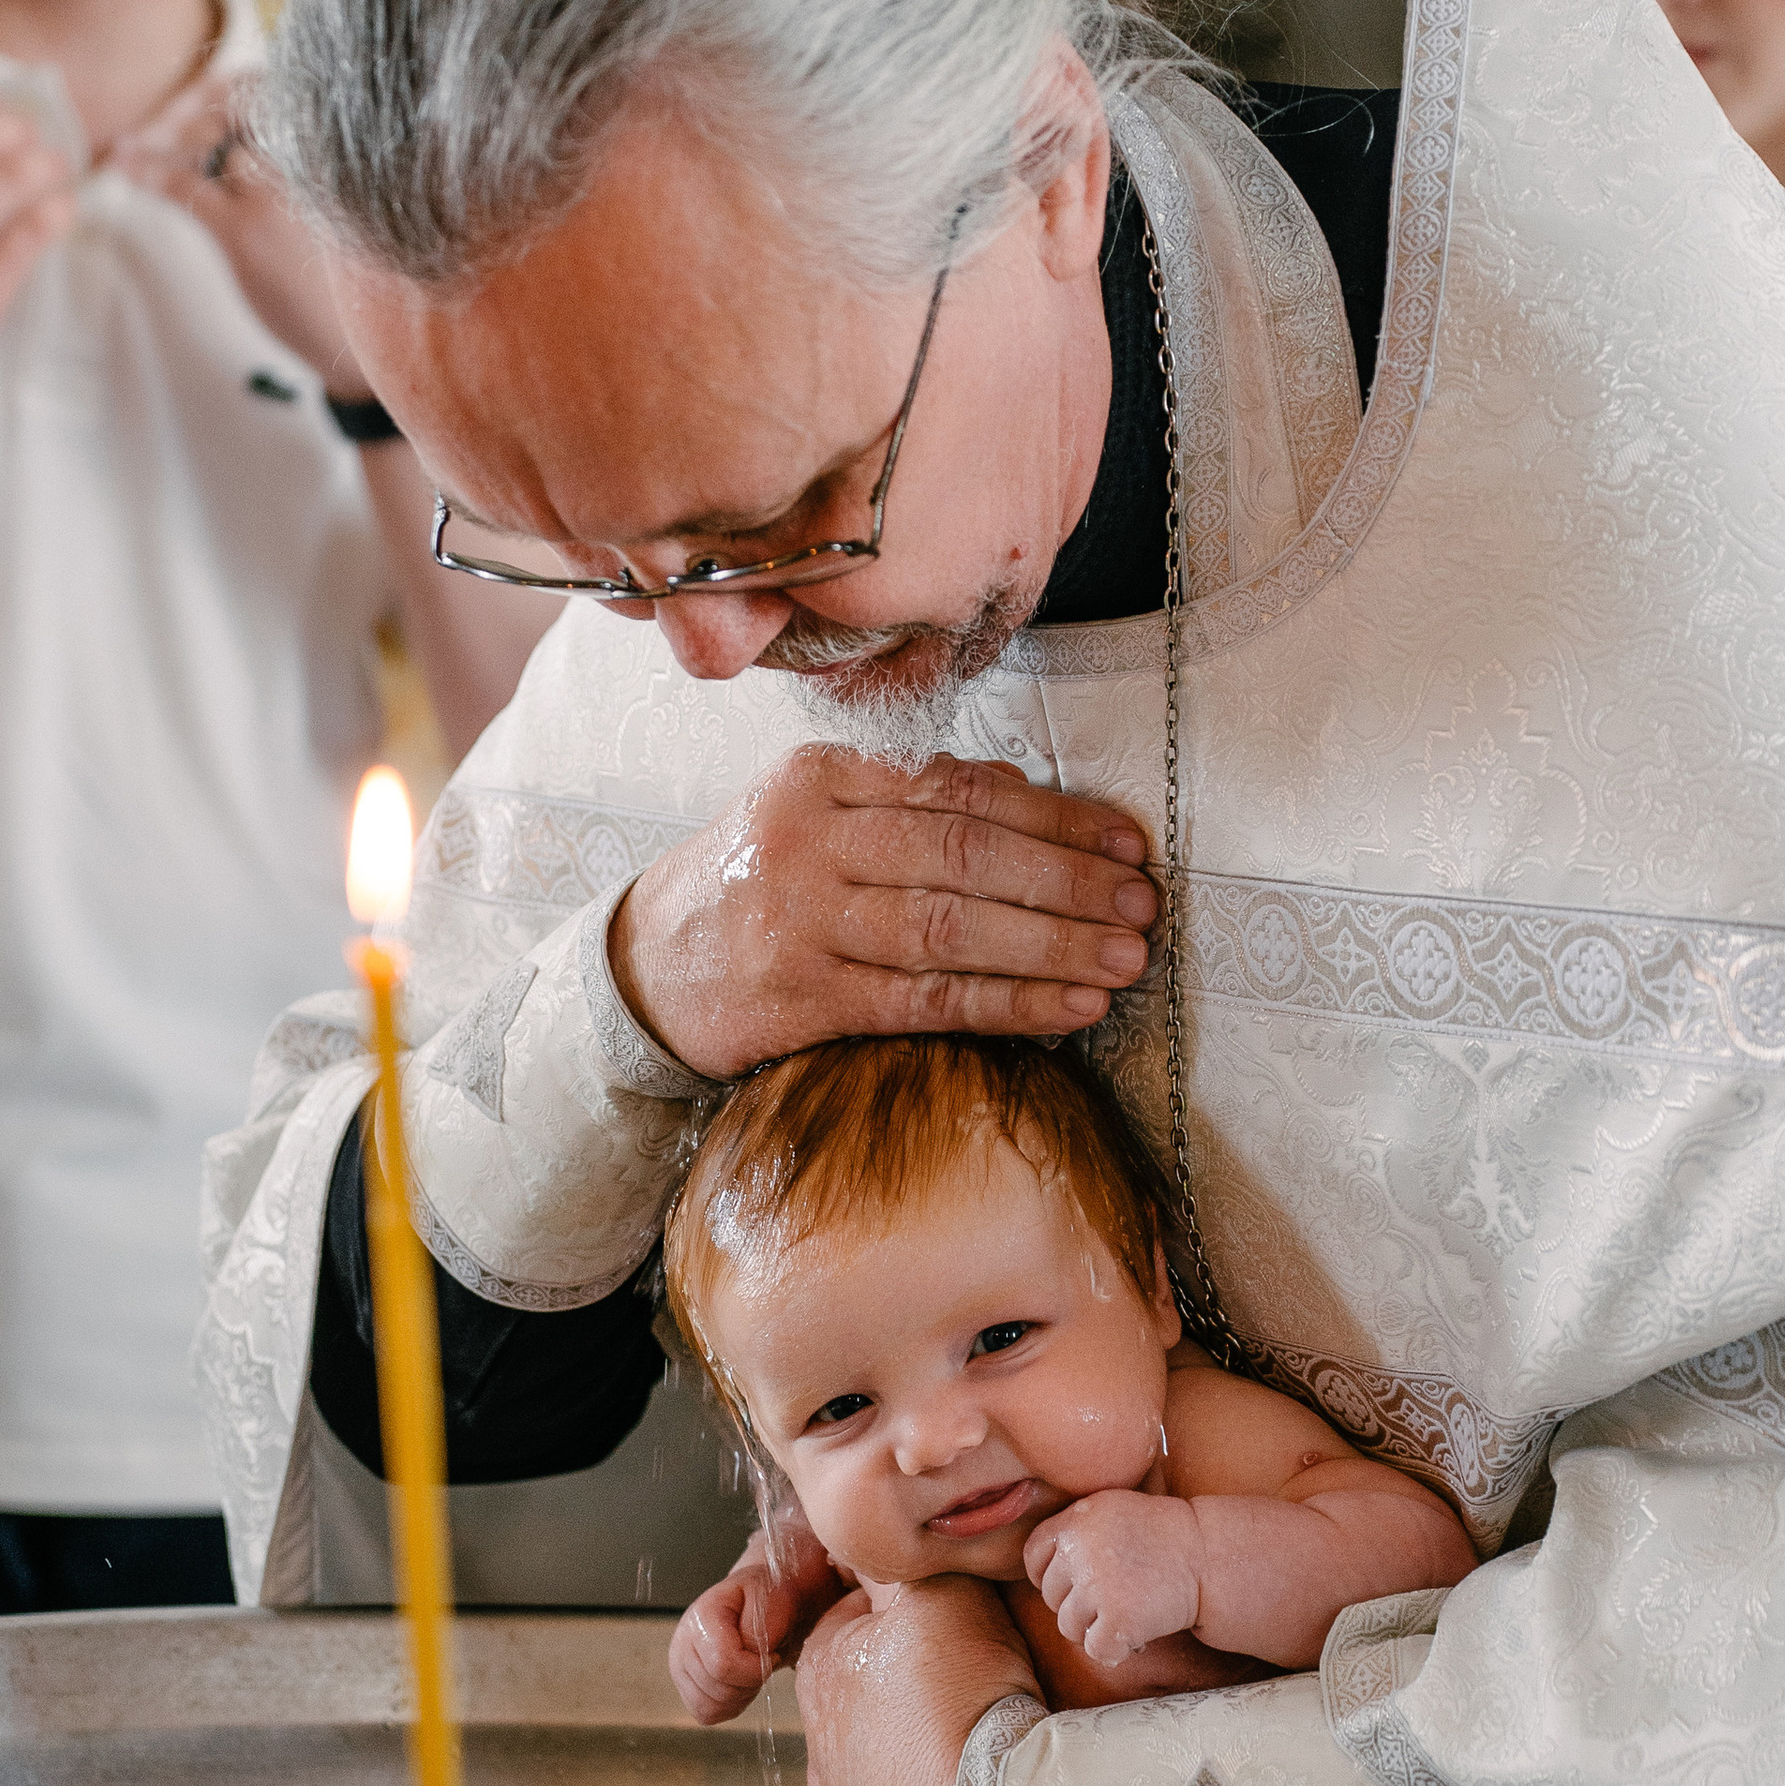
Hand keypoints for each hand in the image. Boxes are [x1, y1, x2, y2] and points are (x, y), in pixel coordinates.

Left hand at [110, 81, 371, 390]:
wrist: (368, 345)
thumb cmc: (358, 284)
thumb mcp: (342, 210)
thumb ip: (307, 168)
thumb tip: (254, 140)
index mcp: (337, 146)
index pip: (268, 87)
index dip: (225, 87)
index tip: (198, 98)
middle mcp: (311, 156)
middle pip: (231, 105)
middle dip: (188, 111)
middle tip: (161, 126)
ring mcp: (276, 192)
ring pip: (203, 139)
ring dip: (164, 141)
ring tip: (136, 146)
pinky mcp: (245, 230)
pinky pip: (183, 186)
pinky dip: (147, 172)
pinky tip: (125, 164)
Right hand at [610, 746, 1155, 1080]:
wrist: (643, 969)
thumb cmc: (754, 885)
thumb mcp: (815, 817)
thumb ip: (912, 803)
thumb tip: (1031, 803)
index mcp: (821, 776)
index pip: (961, 791)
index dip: (1057, 817)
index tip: (1128, 843)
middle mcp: (809, 839)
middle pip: (965, 854)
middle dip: (1068, 880)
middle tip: (1141, 904)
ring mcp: (802, 920)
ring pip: (952, 927)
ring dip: (1052, 945)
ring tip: (1125, 957)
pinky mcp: (802, 998)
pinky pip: (927, 1000)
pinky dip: (1008, 1004)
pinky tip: (1069, 1009)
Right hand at [668, 1525, 847, 1725]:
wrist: (765, 1604)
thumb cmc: (770, 1601)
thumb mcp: (774, 1601)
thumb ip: (759, 1628)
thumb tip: (746, 1655)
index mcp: (701, 1617)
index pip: (722, 1664)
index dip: (755, 1668)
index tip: (771, 1654)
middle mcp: (681, 1643)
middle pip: (718, 1689)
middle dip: (751, 1682)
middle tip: (764, 1662)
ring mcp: (679, 1667)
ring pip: (709, 1706)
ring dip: (740, 1696)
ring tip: (752, 1671)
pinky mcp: (686, 1687)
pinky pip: (706, 1714)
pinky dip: (730, 1706)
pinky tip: (742, 1683)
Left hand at [795, 1573, 1038, 1785]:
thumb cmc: (966, 1706)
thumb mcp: (943, 1598)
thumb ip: (908, 1564)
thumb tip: (886, 1532)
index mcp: (821, 1674)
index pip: (855, 1627)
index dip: (908, 1623)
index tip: (955, 1635)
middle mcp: (817, 1754)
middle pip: (866, 1707)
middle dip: (908, 1701)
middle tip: (974, 1701)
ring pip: (882, 1780)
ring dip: (919, 1770)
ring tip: (979, 1766)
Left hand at [1023, 1490, 1202, 1669]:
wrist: (1210, 1556)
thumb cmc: (1165, 1535)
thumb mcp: (1114, 1510)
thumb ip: (1077, 1530)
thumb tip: (1039, 1569)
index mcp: (1076, 1520)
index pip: (1033, 1556)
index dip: (1047, 1576)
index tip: (1072, 1585)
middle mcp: (1080, 1551)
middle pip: (1051, 1596)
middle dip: (1077, 1606)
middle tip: (1112, 1602)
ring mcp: (1097, 1586)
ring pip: (1068, 1627)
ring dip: (1094, 1630)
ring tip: (1126, 1617)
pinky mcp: (1118, 1618)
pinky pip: (1096, 1649)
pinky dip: (1114, 1650)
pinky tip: (1137, 1636)